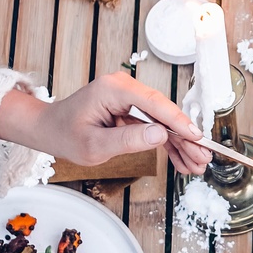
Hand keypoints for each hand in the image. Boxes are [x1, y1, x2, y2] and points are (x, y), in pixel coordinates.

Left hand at [0, 72, 208, 175]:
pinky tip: (182, 160)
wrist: (49, 129)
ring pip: (163, 120)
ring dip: (180, 143)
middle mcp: (124, 88)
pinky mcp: (130, 109)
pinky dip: (167, 143)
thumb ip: (128, 140)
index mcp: (114, 89)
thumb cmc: (65, 135)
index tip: (197, 138)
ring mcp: (129, 97)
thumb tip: (161, 134)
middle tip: (203, 159)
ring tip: (196, 165)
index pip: (155, 104)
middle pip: (164, 112)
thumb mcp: (94, 145)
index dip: (179, 122)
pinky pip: (154, 125)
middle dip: (185, 137)